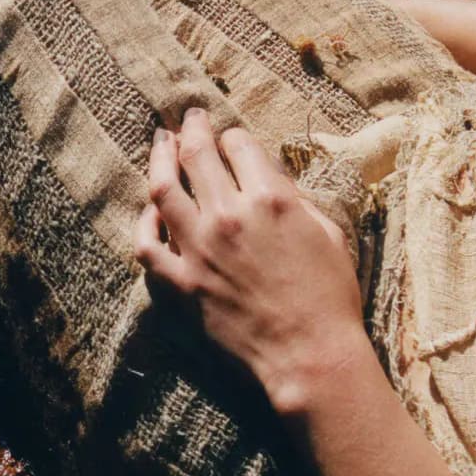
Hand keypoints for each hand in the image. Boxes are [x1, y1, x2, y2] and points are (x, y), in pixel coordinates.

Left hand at [135, 109, 374, 416]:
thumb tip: (271, 179)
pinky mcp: (180, 284)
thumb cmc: (330, 299)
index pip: (239, 146)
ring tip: (160, 145)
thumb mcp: (328, 235)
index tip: (230, 139)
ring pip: (163, 189)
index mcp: (271, 199)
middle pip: (196, 155)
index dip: (233, 138)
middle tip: (188, 118)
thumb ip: (295, 200)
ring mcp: (198, 250)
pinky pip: (148, 245)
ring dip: (159, 159)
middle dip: (191, 129)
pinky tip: (150, 212)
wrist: (310, 357)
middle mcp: (229, 216)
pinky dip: (145, 222)